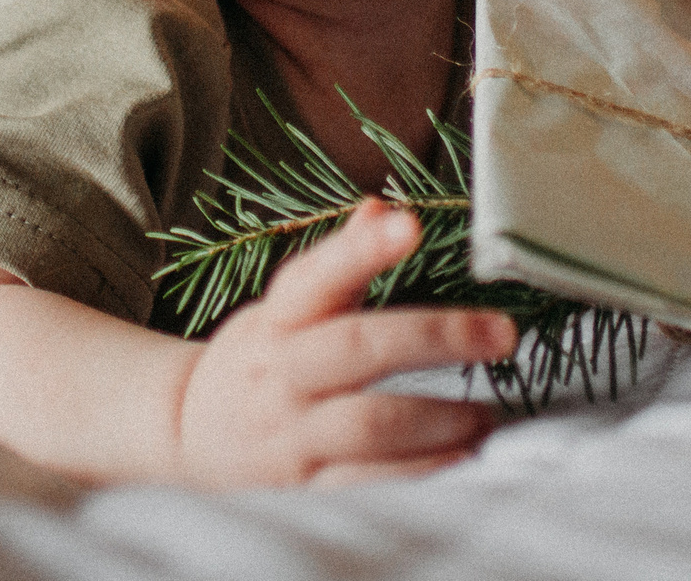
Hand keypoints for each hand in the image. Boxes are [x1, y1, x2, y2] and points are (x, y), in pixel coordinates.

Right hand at [176, 198, 515, 487]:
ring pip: (370, 422)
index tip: (409, 224)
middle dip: (435, 337)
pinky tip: (465, 452)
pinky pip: (370, 478)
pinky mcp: (305, 482)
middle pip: (359, 348)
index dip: (362, 250)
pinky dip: (423, 467)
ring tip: (488, 413)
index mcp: (278, 317)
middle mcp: (282, 370)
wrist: (187, 430)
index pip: (318, 275)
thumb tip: (380, 208)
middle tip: (503, 333)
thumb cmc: (258, 356)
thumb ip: (337, 262)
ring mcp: (292, 430)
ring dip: (440, 417)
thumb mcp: (284, 303)